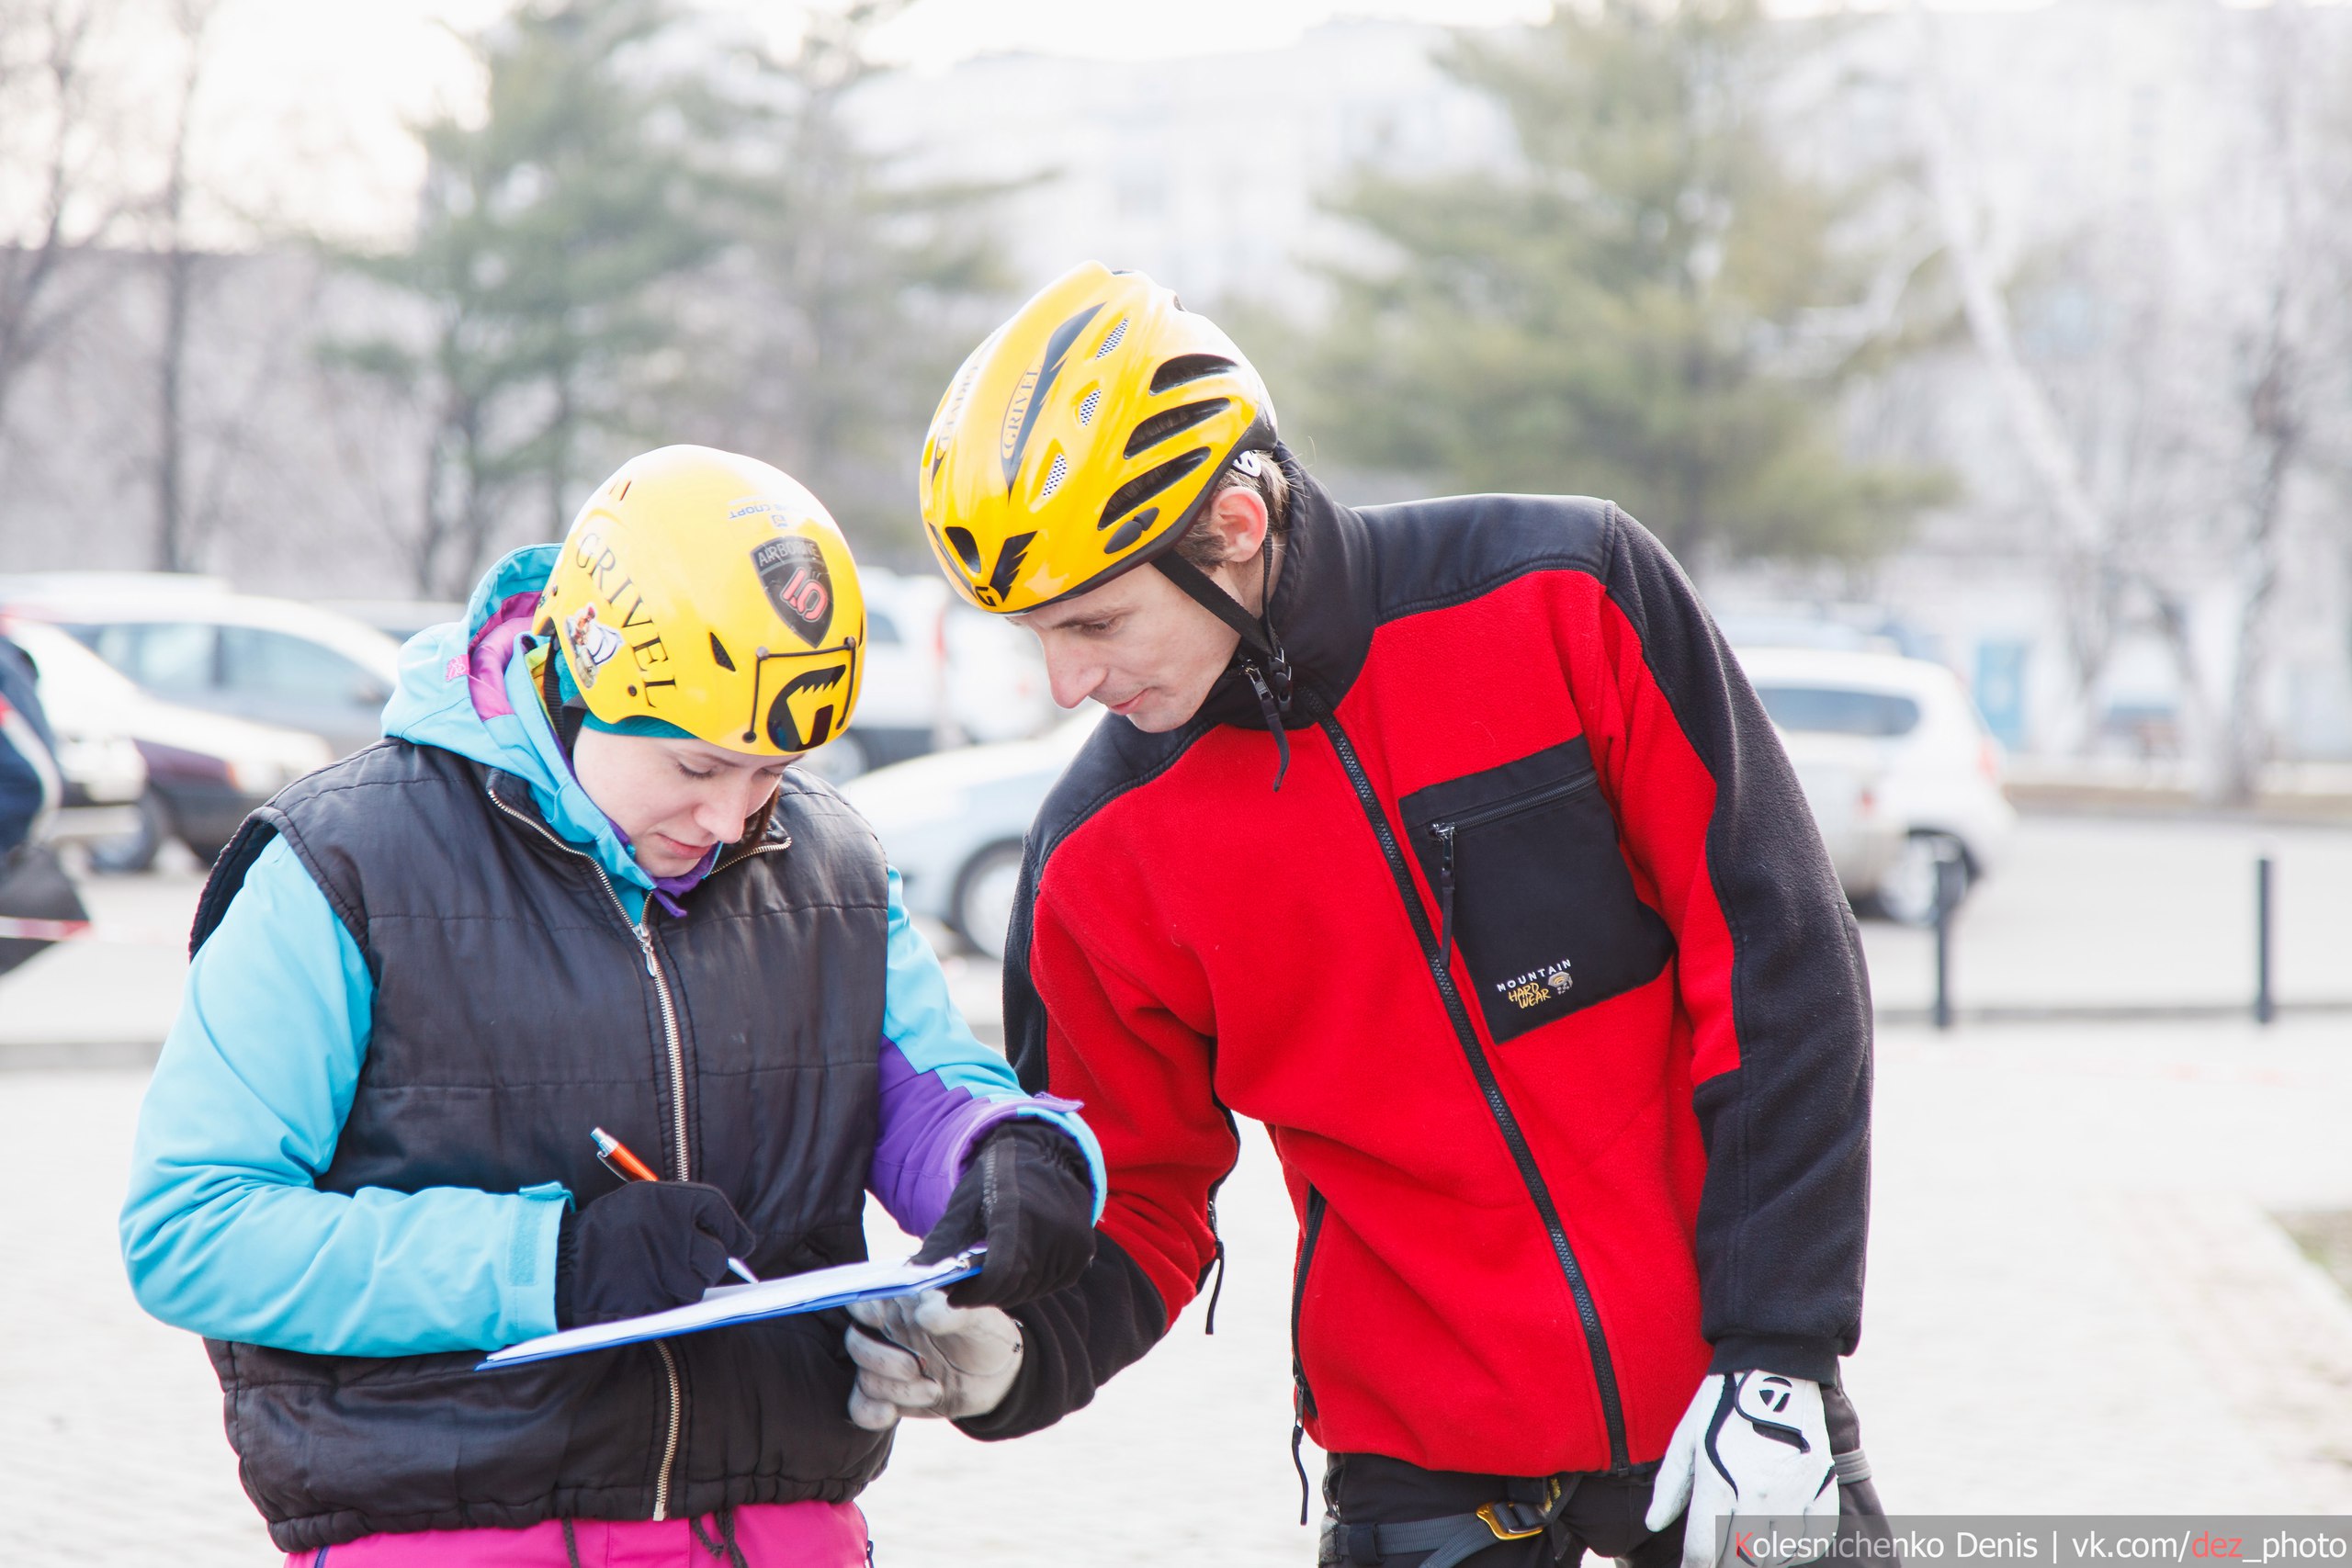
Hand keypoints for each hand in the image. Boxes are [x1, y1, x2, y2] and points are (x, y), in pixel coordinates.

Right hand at [555, 1180, 757, 1327]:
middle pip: (717, 1255)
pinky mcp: (657, 1300)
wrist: (565, 1264)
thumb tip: (728, 1237)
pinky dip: (672, 1299)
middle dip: (712, 1261)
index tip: (740, 1242)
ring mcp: (668, 1271)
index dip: (734, 1229)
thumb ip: (682, 1210)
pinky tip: (651, 1287)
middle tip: (695, 1261)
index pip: (719, 1212)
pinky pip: (679, 1304)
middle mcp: (676, 1236)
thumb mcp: (642, 1200)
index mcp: (673, 1203)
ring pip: (700, 1285)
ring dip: (690, 1283)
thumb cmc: (604, 1230)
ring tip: (662, 1273)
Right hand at [843, 1290, 1022, 1430]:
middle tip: (916, 1367)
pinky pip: (861, 1407)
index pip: (866, 1297)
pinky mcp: (889, 1397)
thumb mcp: (979, 1317)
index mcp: (903, 1304)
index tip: (879, 1319)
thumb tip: (924, 1315)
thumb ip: (953, 1312)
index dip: (864, 1308)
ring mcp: (886, 1366)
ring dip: (896, 1390)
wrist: (997, 1374)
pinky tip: (890, 1414)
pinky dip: (871, 1413)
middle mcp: (887, 1333)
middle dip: (882, 1359)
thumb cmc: (983, 1333)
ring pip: (865, 1378)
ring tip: (934, 1390)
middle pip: (856, 1342)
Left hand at [914, 1119, 1095, 1307]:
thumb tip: (913, 1275)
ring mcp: (1073, 1240)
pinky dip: (1030, 1284)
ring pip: (1033, 1289)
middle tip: (964, 1289)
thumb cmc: (994, 1179)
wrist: (1041, 1154)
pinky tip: (1016, 1267)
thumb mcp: (963, 1203)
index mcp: (1018, 1211)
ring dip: (1007, 1291)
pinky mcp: (1083, 1250)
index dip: (975, 1294)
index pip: (1001, 1272)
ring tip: (987, 1276)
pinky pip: (1052, 1283)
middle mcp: (1052, 1227)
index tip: (953, 1297)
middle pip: (1015, 1286)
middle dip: (985, 1294)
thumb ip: (940, 1241)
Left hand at [1644, 1371, 1838, 1567]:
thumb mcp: (1686, 1439)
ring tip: (1746, 1549)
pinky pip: (1814, 1538)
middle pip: (1740, 1559)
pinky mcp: (1821, 1484)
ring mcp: (1793, 1492)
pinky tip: (1781, 1542)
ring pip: (1776, 1555)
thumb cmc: (1722, 1403)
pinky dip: (1797, 1548)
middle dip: (1725, 1564)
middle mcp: (1757, 1494)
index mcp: (1718, 1482)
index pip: (1703, 1551)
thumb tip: (1653, 1523)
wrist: (1773, 1365)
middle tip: (1719, 1556)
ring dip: (1759, 1558)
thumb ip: (1670, 1486)